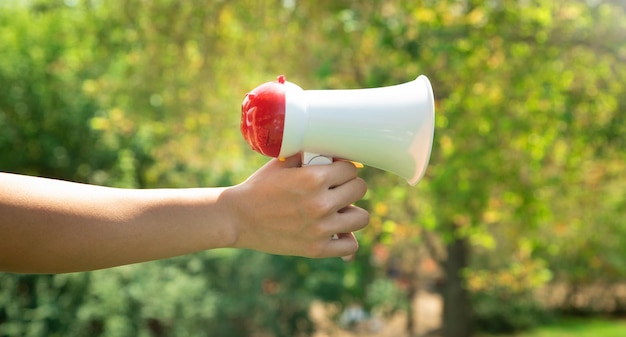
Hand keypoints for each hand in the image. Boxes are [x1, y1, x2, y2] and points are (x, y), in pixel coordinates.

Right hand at [224, 155, 368, 257]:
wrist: (237, 218)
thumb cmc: (259, 187)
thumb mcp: (281, 162)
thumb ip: (307, 154)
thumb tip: (332, 149)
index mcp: (313, 178)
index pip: (351, 169)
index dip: (343, 169)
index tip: (336, 172)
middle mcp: (320, 203)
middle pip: (359, 189)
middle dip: (349, 186)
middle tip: (336, 189)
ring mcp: (320, 228)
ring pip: (361, 217)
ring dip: (352, 212)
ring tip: (339, 210)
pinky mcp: (317, 249)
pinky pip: (350, 246)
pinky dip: (346, 239)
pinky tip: (337, 231)